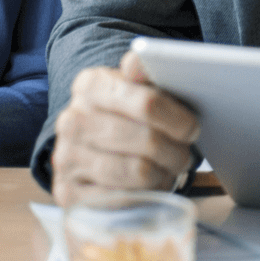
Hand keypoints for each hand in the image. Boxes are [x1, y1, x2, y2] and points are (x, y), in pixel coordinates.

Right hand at [50, 50, 200, 205]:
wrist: (90, 144)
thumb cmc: (125, 113)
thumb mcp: (135, 87)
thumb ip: (144, 72)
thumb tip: (138, 59)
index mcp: (90, 85)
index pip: (147, 103)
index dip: (178, 119)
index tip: (193, 128)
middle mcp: (72, 120)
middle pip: (146, 141)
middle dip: (175, 152)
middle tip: (185, 155)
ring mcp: (66, 158)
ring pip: (137, 173)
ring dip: (164, 175)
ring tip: (170, 170)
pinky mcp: (67, 193)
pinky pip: (121, 201)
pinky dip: (143, 196)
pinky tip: (150, 186)